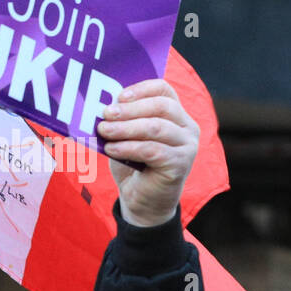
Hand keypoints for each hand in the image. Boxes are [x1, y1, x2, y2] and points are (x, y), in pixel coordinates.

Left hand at [96, 79, 198, 227]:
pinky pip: (152, 150)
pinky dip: (129, 147)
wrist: (143, 201)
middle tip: (105, 114)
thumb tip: (103, 105)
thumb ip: (122, 120)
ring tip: (104, 131)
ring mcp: (187, 146)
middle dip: (130, 109)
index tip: (118, 96)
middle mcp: (187, 127)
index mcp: (176, 114)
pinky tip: (111, 150)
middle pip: (161, 106)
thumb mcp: (127, 137)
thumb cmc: (134, 164)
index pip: (164, 89)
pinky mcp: (181, 164)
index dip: (141, 89)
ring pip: (156, 127)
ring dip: (126, 128)